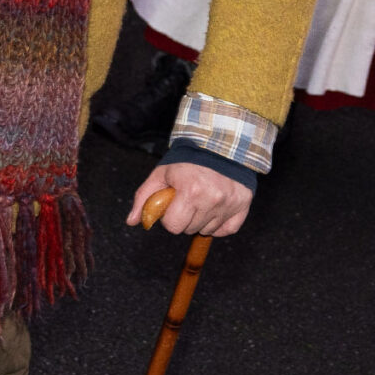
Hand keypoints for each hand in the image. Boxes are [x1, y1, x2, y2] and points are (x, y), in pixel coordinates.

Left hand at [126, 160, 251, 237]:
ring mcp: (229, 203)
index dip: (169, 217)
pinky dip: (219, 224)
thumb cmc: (187, 160)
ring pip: (208, 230)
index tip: (173, 203)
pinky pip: (227, 230)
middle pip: (190, 230)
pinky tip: (215, 208)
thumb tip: (132, 221)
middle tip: (188, 198)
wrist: (220, 144)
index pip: (174, 226)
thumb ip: (144, 198)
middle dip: (185, 217)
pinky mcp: (243, 205)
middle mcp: (212, 199)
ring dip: (202, 219)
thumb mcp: (162, 174)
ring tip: (202, 198)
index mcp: (190, 191)